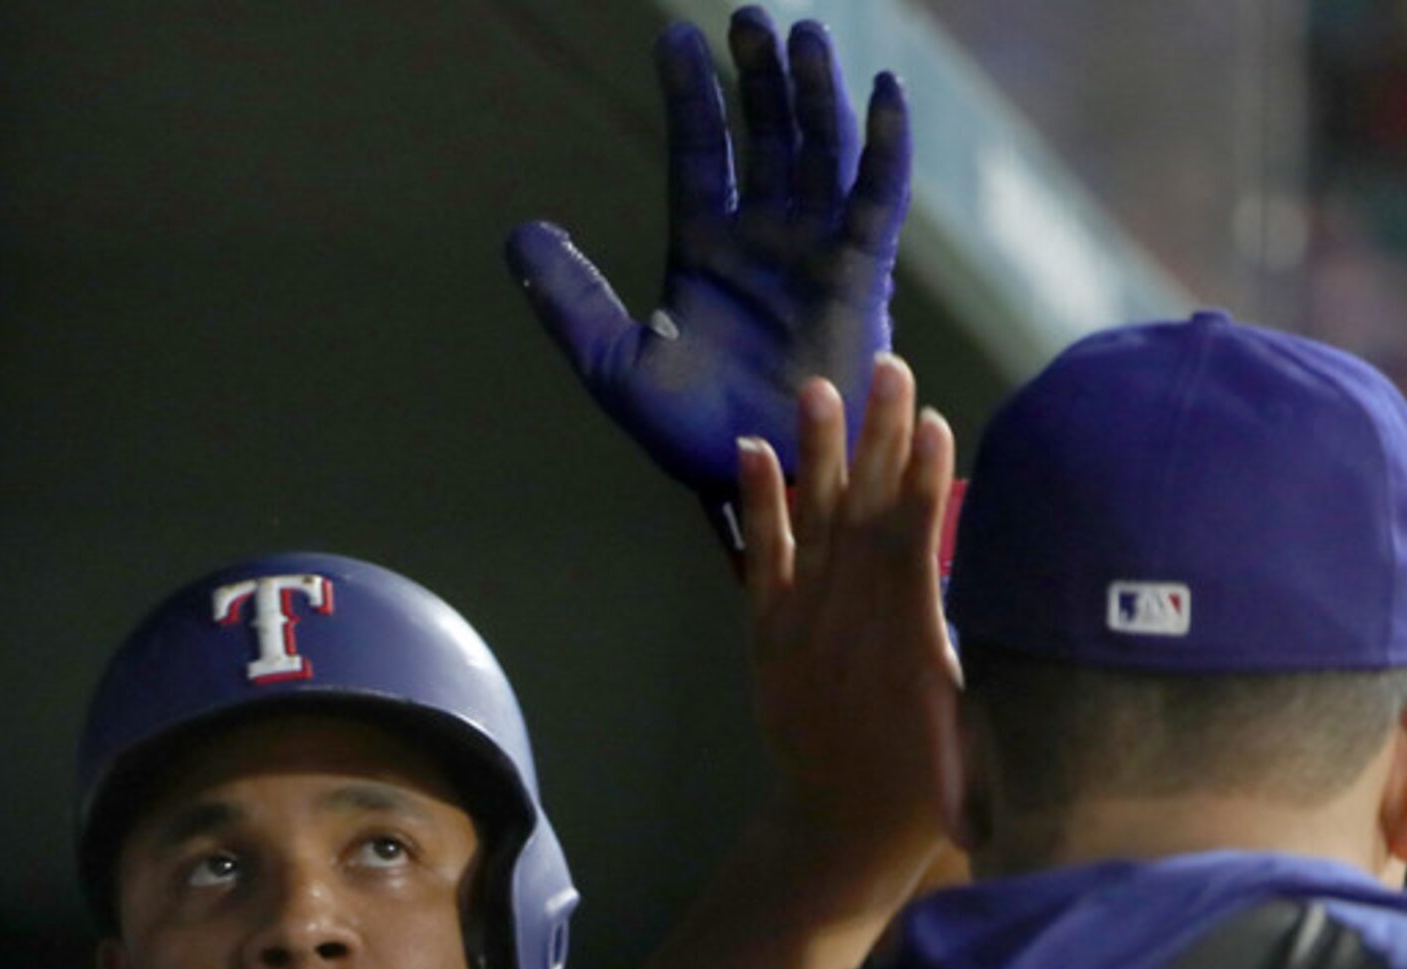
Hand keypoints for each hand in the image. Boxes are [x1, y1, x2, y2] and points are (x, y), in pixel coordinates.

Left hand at [510, 9, 908, 525]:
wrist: (761, 484)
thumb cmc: (691, 438)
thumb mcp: (613, 363)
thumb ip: (570, 298)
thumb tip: (521, 231)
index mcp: (704, 251)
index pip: (698, 151)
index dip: (691, 95)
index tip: (674, 38)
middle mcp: (763, 240)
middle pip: (765, 135)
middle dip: (759, 77)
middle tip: (750, 17)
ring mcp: (815, 253)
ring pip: (819, 152)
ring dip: (815, 93)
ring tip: (804, 34)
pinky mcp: (863, 277)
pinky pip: (877, 200)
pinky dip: (885, 147)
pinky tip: (884, 93)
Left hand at [735, 357, 955, 853]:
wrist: (844, 829)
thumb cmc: (933, 781)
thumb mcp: (977, 720)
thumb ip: (983, 650)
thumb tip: (1023, 586)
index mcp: (909, 650)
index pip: (915, 550)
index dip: (922, 484)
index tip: (934, 421)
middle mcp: (851, 631)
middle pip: (866, 519)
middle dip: (879, 441)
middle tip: (890, 368)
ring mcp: (803, 632)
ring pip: (812, 530)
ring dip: (817, 455)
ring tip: (820, 389)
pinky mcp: (768, 638)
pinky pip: (762, 564)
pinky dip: (759, 509)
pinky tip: (755, 452)